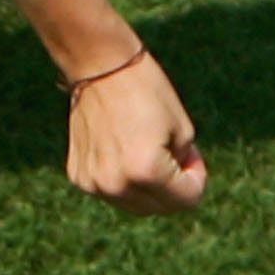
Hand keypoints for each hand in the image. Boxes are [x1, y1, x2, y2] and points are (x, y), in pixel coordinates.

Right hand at [64, 48, 205, 213]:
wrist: (99, 65)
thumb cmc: (146, 90)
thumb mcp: (182, 129)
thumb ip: (183, 166)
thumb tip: (174, 190)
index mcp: (146, 171)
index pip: (186, 201)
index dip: (196, 178)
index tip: (191, 154)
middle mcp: (117, 185)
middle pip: (159, 209)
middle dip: (173, 187)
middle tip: (173, 153)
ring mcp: (93, 183)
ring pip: (134, 205)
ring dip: (147, 188)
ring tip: (147, 150)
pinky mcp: (78, 176)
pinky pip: (110, 192)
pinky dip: (122, 179)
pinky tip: (120, 148)